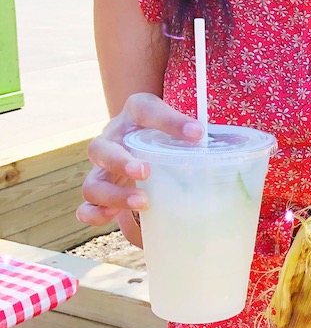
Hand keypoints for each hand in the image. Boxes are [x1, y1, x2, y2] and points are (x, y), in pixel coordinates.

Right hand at [76, 92, 203, 229]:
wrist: (143, 135)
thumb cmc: (165, 130)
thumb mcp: (179, 124)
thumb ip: (193, 131)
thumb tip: (206, 142)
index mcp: (133, 115)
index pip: (146, 110)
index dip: (170, 121)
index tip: (196, 133)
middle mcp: (111, 140)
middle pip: (102, 149)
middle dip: (121, 162)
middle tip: (145, 172)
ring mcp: (102, 169)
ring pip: (93, 184)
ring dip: (114, 195)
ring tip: (142, 202)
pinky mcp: (101, 192)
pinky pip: (87, 207)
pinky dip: (96, 214)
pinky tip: (112, 217)